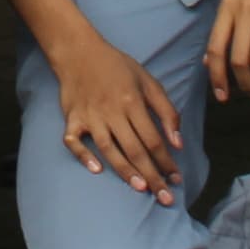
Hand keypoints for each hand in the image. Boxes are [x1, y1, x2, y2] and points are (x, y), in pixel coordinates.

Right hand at [40, 24, 183, 200]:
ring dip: (125, 170)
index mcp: (132, 101)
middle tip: (165, 198)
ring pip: (108, 149)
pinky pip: (74, 141)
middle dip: (152, 175)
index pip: (153, 139)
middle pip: (135, 149)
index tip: (176, 179)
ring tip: (140, 188)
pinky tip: (96, 170)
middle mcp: (111, 111)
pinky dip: (83, 155)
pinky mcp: (71, 118)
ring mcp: (90, 116)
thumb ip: (166, 110)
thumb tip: (178, 143)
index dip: (166, 161)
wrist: (78, 51)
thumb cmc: (116, 67)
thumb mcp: (147, 81)